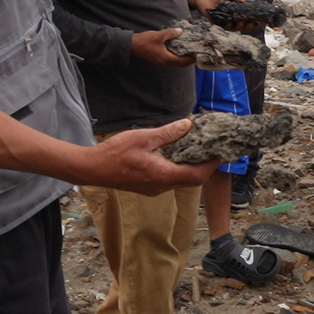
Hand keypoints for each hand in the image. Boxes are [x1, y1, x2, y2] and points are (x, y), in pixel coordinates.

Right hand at [85, 119, 218, 194]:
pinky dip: (180, 168)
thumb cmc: (115, 153)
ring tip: (199, 148)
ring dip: (193, 167)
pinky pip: (171, 179)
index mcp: (163, 175)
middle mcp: (162, 186)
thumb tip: (188, 125)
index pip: (197, 175)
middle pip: (192, 180)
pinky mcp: (149, 186)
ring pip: (182, 180)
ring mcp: (155, 188)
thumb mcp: (143, 137)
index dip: (211, 165)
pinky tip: (179, 153)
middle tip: (213, 149)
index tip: (221, 152)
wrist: (92, 169)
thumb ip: (168, 133)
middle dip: (206, 166)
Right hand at [130, 28, 193, 66]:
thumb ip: (171, 33)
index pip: (183, 62)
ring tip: (190, 50)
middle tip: (196, 51)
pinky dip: (177, 56)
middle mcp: (165, 63)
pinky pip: (172, 60)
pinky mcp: (159, 59)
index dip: (192, 59)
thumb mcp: (159, 35)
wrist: (131, 45)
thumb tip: (181, 30)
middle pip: (181, 64)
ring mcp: (161, 62)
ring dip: (184, 58)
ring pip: (176, 62)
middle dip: (189, 59)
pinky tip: (180, 48)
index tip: (199, 53)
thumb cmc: (145, 41)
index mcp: (166, 59)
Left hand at [192, 0, 260, 30]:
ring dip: (239, 27)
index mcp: (237, 13)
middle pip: (243, 27)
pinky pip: (224, 27)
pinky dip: (228, 25)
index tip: (259, 23)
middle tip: (251, 23)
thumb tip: (243, 1)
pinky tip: (230, 22)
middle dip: (248, 26)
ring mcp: (226, 23)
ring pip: (235, 28)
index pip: (247, 20)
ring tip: (242, 23)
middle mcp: (233, 20)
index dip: (253, 22)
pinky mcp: (218, 24)